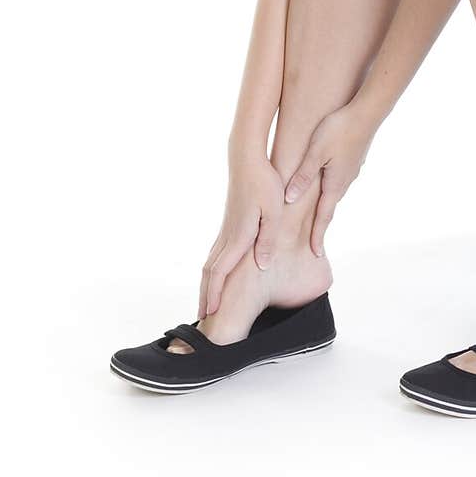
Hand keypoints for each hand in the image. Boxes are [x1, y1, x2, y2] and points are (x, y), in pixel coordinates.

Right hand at [198, 157, 284, 317]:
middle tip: (201, 318)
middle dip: (205, 295)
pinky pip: (218, 252)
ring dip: (207, 284)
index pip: (220, 272)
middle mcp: (229, 235)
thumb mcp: (274, 212)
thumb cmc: (265, 183)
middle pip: (210, 271)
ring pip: (212, 262)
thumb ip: (268, 240)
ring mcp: (227, 228)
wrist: (247, 158)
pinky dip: (214, 269)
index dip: (214, 294)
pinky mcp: (231, 222)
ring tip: (206, 301)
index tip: (209, 314)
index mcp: (239, 236)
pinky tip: (216, 274)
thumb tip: (262, 265)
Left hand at [277, 99, 376, 257]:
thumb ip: (303, 175)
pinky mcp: (354, 160)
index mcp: (335, 183)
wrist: (368, 112)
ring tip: (317, 214)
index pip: (324, 216)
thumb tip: (289, 198)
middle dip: (320, 224)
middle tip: (313, 241)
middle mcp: (345, 181)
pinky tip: (326, 182)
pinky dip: (330, 188)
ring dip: (326, 205)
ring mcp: (352, 170)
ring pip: (335, 192)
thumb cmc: (339, 129)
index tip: (316, 254)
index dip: (318, 235)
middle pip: (329, 207)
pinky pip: (339, 180)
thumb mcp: (315, 152)